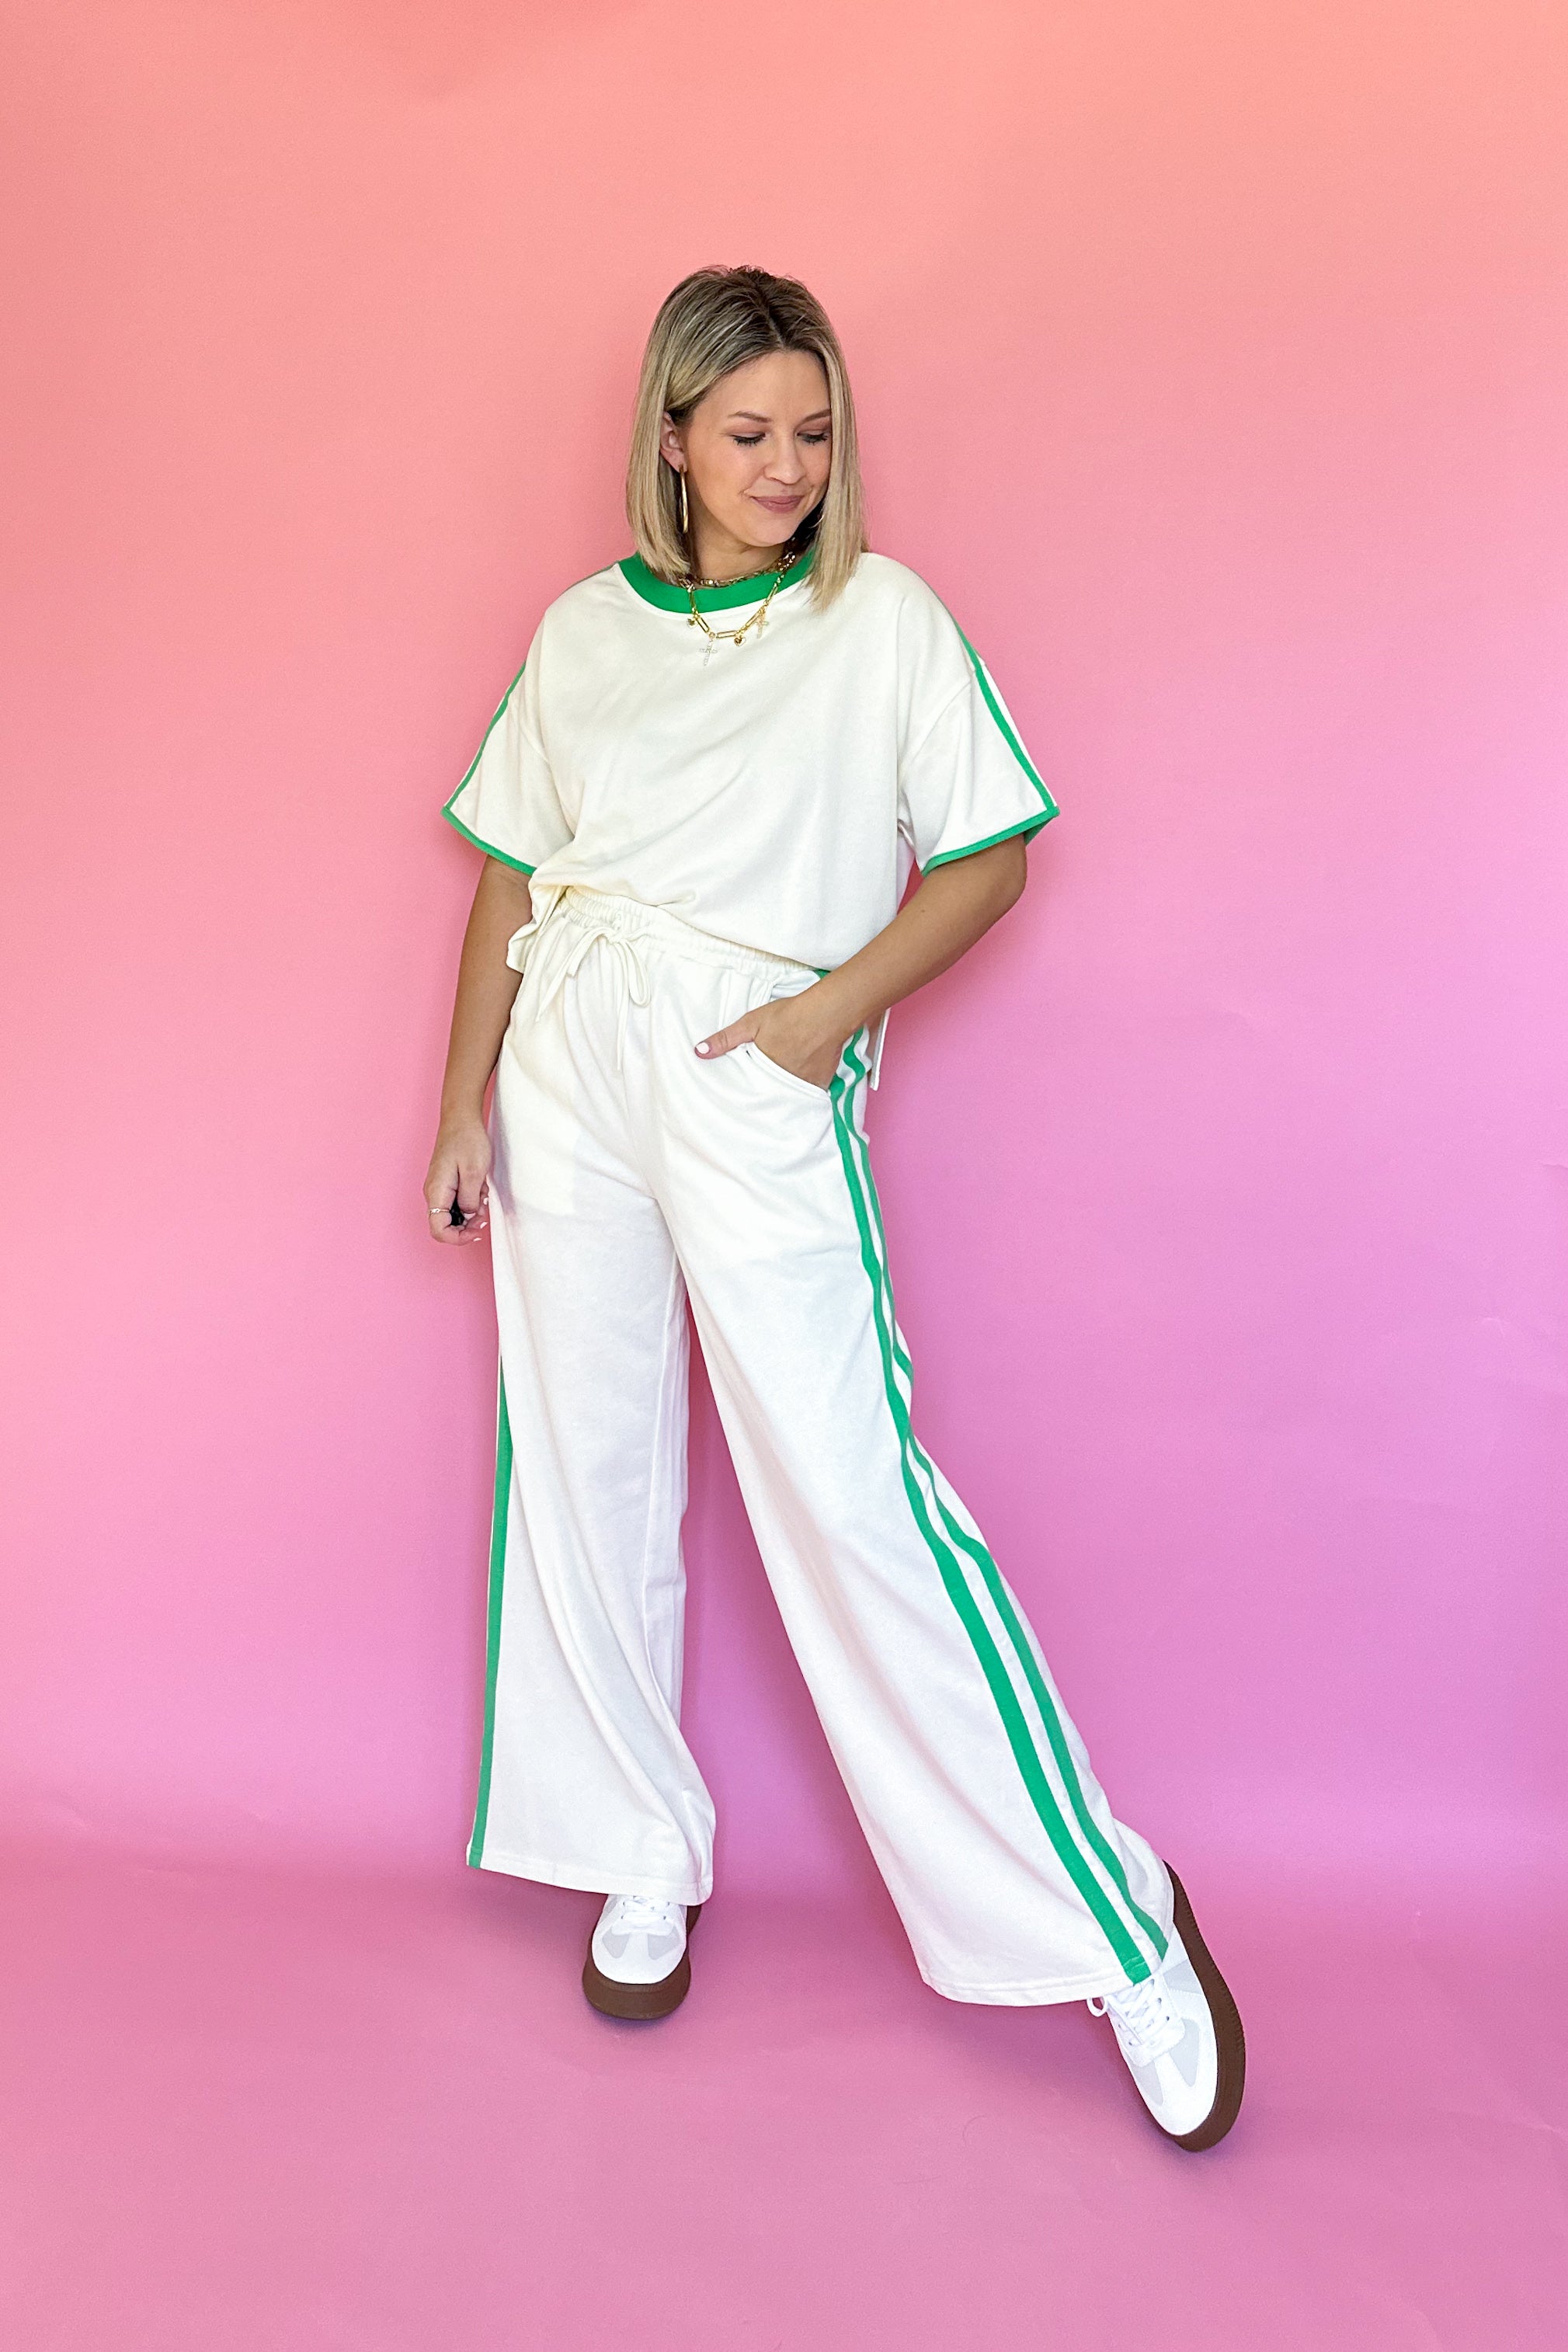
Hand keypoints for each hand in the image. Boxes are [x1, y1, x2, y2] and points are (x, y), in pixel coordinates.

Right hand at [425, 1118, 491, 1244]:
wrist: (461, 1118)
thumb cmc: (467, 1140)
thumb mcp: (475, 1173)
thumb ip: (470, 1200)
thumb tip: (467, 1216)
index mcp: (436, 1192)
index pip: (438, 1230)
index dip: (457, 1238)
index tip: (475, 1231)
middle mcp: (433, 1193)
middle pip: (445, 1225)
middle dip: (467, 1225)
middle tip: (485, 1215)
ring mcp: (439, 1188)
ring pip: (452, 1214)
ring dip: (470, 1213)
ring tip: (484, 1196)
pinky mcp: (446, 1183)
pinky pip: (456, 1202)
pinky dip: (470, 1201)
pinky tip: (480, 1189)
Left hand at [694, 989, 845, 1090]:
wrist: (827, 1013)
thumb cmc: (789, 1014)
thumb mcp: (751, 1022)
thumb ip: (725, 1039)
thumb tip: (698, 1052)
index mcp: (761, 1068)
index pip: (747, 1087)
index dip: (743, 1090)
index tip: (736, 1097)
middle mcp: (780, 1081)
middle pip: (767, 1094)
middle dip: (762, 1096)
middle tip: (756, 1097)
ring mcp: (801, 1084)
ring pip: (787, 1096)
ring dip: (782, 1095)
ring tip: (775, 1098)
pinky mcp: (820, 1083)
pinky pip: (808, 1094)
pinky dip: (803, 1091)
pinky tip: (799, 1089)